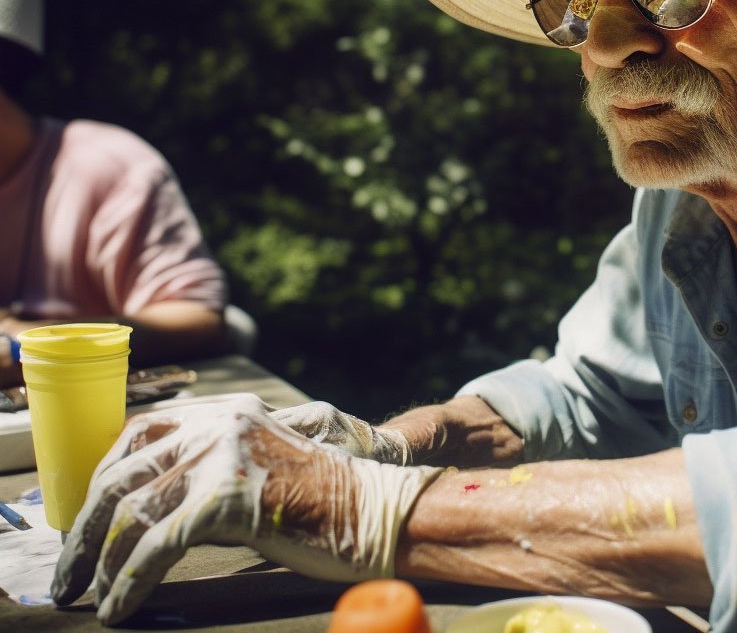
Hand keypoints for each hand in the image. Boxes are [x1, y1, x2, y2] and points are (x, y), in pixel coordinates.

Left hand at [52, 394, 440, 624]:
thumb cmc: (326, 503)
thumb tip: (144, 512)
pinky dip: (130, 582)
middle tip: (70, 569)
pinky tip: (121, 608)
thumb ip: (211, 473)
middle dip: (86, 527)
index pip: (140, 431)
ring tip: (89, 594)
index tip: (82, 517)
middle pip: (124, 471)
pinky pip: (156, 546)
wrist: (381, 511)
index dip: (102, 474)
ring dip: (100, 561)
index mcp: (229, 413)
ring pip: (132, 511)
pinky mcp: (228, 498)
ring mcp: (225, 457)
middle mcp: (222, 424)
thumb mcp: (261, 469)